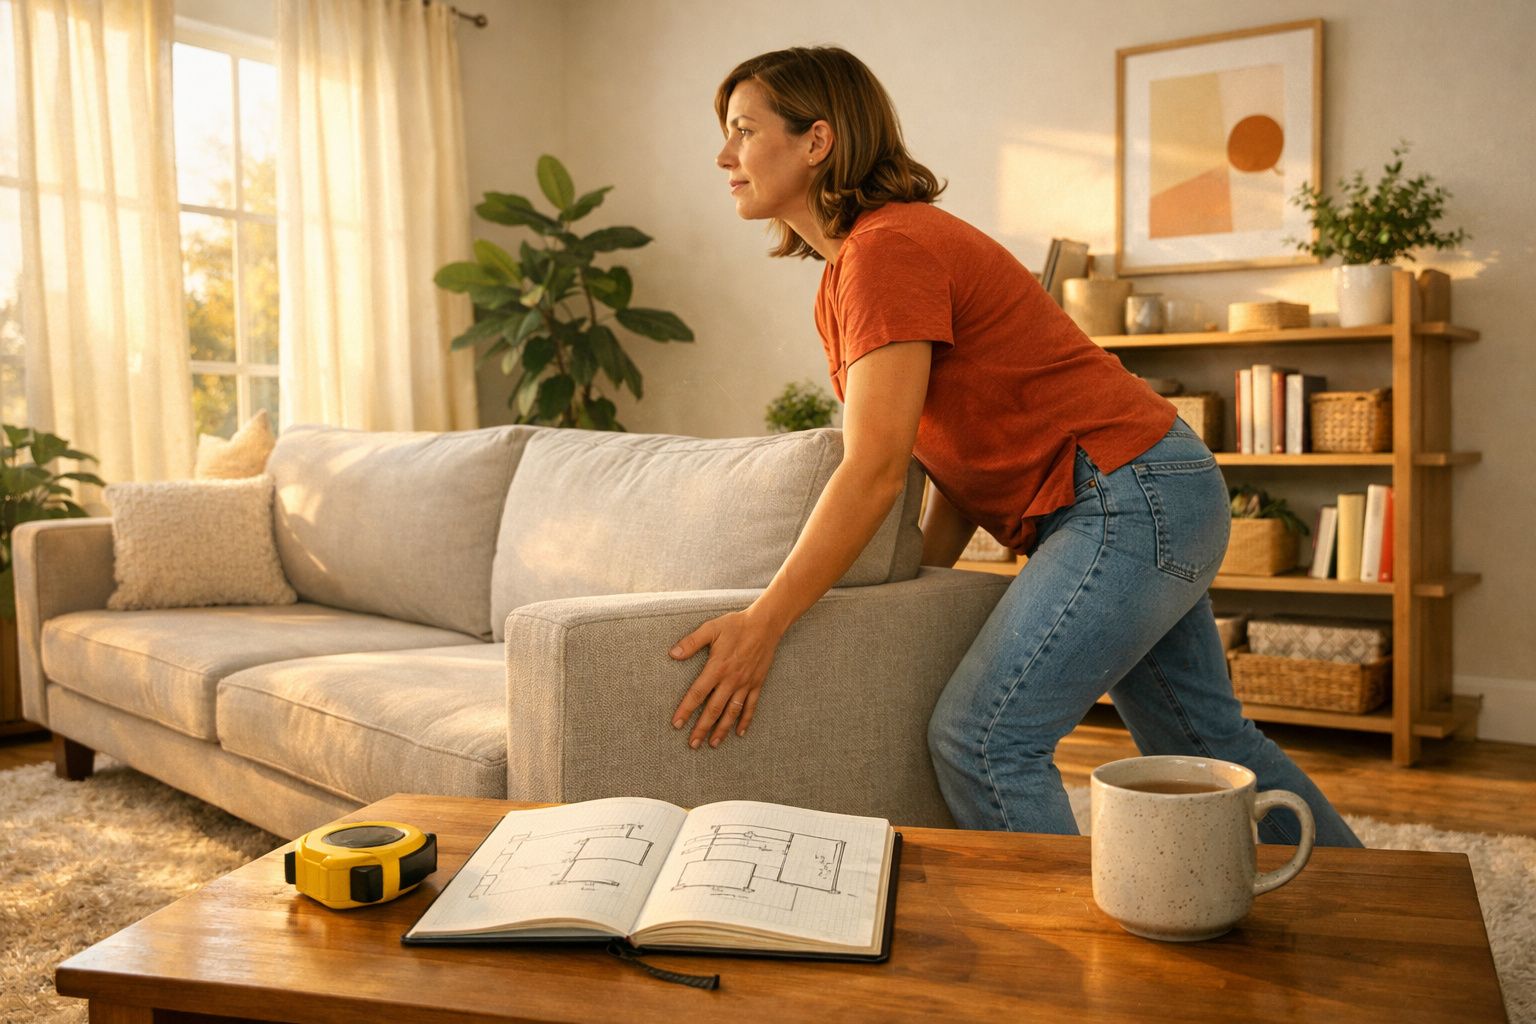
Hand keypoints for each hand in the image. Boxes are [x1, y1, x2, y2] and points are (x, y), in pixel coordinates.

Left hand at [669, 609, 782, 748]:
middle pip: (714, 709)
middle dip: (702, 728)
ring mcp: (746, 684)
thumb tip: (672, 654)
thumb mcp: (711, 628)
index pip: (698, 693)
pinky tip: (739, 733)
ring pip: (732, 712)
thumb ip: (691, 642)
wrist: (765, 624)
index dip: (686, 710)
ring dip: (722, 729)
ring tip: (712, 744)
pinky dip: (745, 721)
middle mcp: (731, 680)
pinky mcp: (757, 684)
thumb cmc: (736, 625)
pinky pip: (751, 706)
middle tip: (692, 744)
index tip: (677, 724)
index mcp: (717, 667)